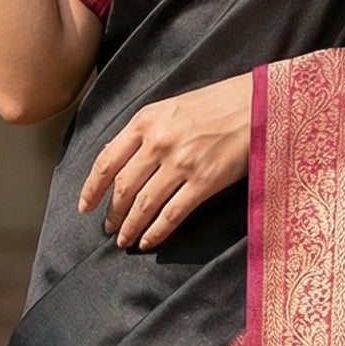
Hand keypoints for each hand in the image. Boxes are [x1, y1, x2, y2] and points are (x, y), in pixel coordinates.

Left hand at [80, 74, 252, 248]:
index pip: (107, 160)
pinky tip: (148, 241)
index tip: (85, 207)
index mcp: (146, 121)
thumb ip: (144, 131)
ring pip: (144, 204)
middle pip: (123, 186)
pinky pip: (172, 214)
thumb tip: (114, 155)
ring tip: (125, 240)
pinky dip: (156, 232)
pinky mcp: (204, 181)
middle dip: (113, 213)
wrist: (259, 103)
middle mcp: (158, 141)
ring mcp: (181, 162)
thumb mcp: (171, 107)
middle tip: (109, 229)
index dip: (91, 188)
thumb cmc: (218, 104)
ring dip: (130, 226)